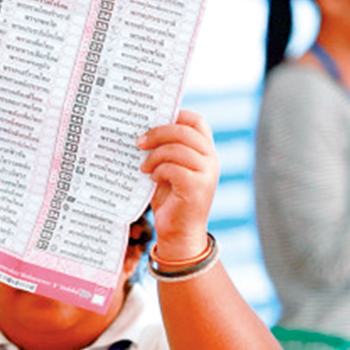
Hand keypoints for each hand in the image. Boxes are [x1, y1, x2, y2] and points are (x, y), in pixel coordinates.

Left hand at [139, 110, 217, 261]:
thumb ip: (166, 150)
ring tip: (144, 168)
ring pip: (178, 148)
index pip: (197, 121)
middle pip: (185, 130)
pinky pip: (174, 168)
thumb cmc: (171, 200)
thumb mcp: (169, 169)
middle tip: (139, 143)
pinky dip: (159, 170)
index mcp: (205, 151)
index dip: (176, 115)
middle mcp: (211, 159)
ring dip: (155, 155)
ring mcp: (207, 173)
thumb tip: (144, 129)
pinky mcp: (197, 187)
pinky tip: (153, 179)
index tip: (153, 120)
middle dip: (158, 132)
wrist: (179, 233)